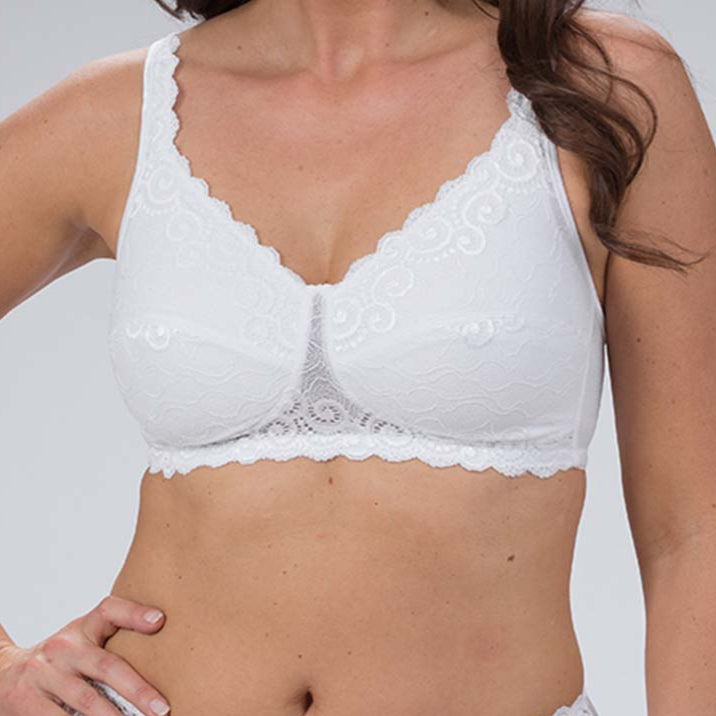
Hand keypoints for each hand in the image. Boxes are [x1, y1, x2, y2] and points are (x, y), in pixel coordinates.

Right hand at [0, 595, 170, 715]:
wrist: (3, 674)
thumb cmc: (60, 660)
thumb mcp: (81, 640)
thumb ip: (112, 641)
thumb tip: (159, 646)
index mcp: (81, 628)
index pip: (109, 610)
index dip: (134, 613)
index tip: (160, 620)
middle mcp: (63, 648)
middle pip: (106, 666)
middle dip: (138, 689)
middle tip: (162, 708)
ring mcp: (43, 675)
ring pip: (86, 700)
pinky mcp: (26, 702)